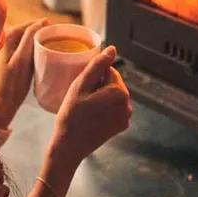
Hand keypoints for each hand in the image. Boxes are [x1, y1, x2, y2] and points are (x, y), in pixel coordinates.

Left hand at [0, 18, 49, 129]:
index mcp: (8, 36)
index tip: (60, 33)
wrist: (5, 101)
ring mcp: (10, 48)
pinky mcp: (14, 57)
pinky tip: (46, 54)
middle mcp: (7, 39)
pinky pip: (29, 48)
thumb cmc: (13, 81)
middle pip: (30, 31)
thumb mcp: (23, 58)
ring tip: (55, 47)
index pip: (30, 24)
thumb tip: (43, 21)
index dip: (45, 27)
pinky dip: (37, 49)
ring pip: (30, 39)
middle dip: (44, 34)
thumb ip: (30, 37)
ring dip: (41, 42)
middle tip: (59, 41)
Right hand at [49, 46, 131, 167]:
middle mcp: (128, 104)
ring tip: (86, 108)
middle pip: (113, 83)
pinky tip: (92, 116)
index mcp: (119, 92)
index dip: (93, 77)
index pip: (108, 70)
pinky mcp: (122, 126)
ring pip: (113, 95)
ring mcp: (126, 117)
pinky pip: (114, 108)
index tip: (82, 89)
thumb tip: (112, 49)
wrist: (70, 147)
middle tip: (82, 99)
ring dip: (102, 97)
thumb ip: (97, 66)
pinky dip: (105, 109)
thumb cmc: (71, 115)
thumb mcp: (80, 86)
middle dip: (99, 87)